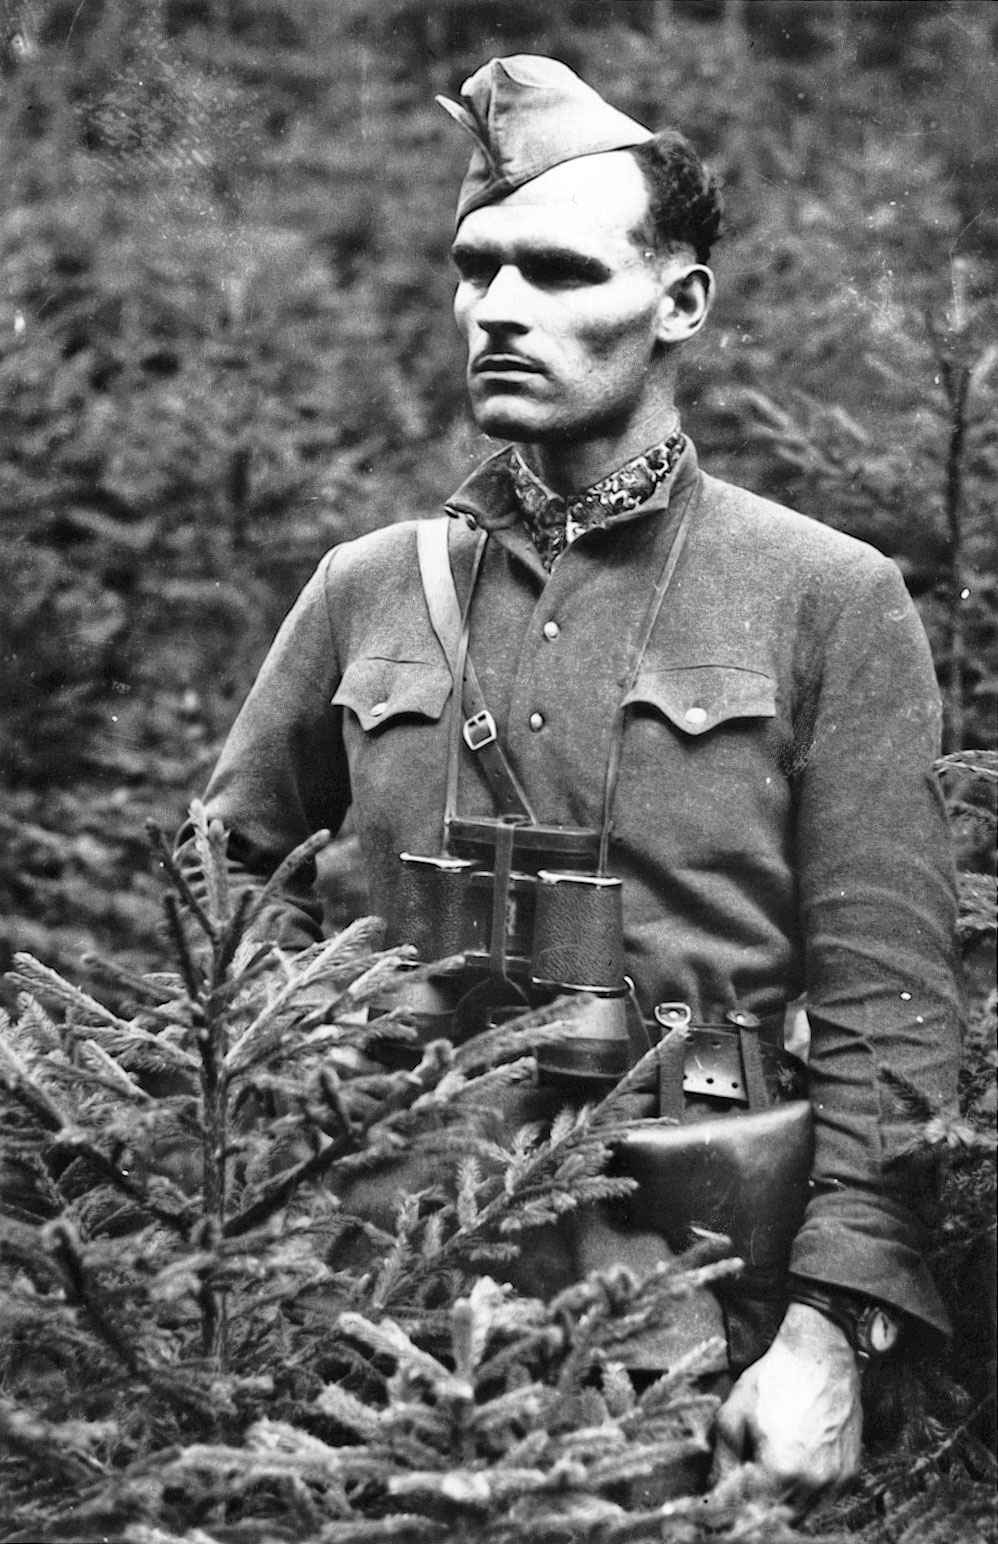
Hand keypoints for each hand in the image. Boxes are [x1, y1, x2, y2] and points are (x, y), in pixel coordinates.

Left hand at [712, 1302, 862, 1502]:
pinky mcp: (850, 1472)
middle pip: (778, 1520)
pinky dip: (805, 1498)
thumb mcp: (733, 1414)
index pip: (750, 1514)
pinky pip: (824, 1502)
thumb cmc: (774, 1379)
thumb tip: (713, 1494)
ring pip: (803, 1516)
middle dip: (756, 1512)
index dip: (732, 1512)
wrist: (820, 1354)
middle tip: (742, 1494)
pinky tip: (791, 1476)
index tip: (721, 1505)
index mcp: (780, 1471)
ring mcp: (836, 1480)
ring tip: (765, 1485)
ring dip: (781, 1507)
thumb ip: (722, 1462)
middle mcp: (813, 1483)